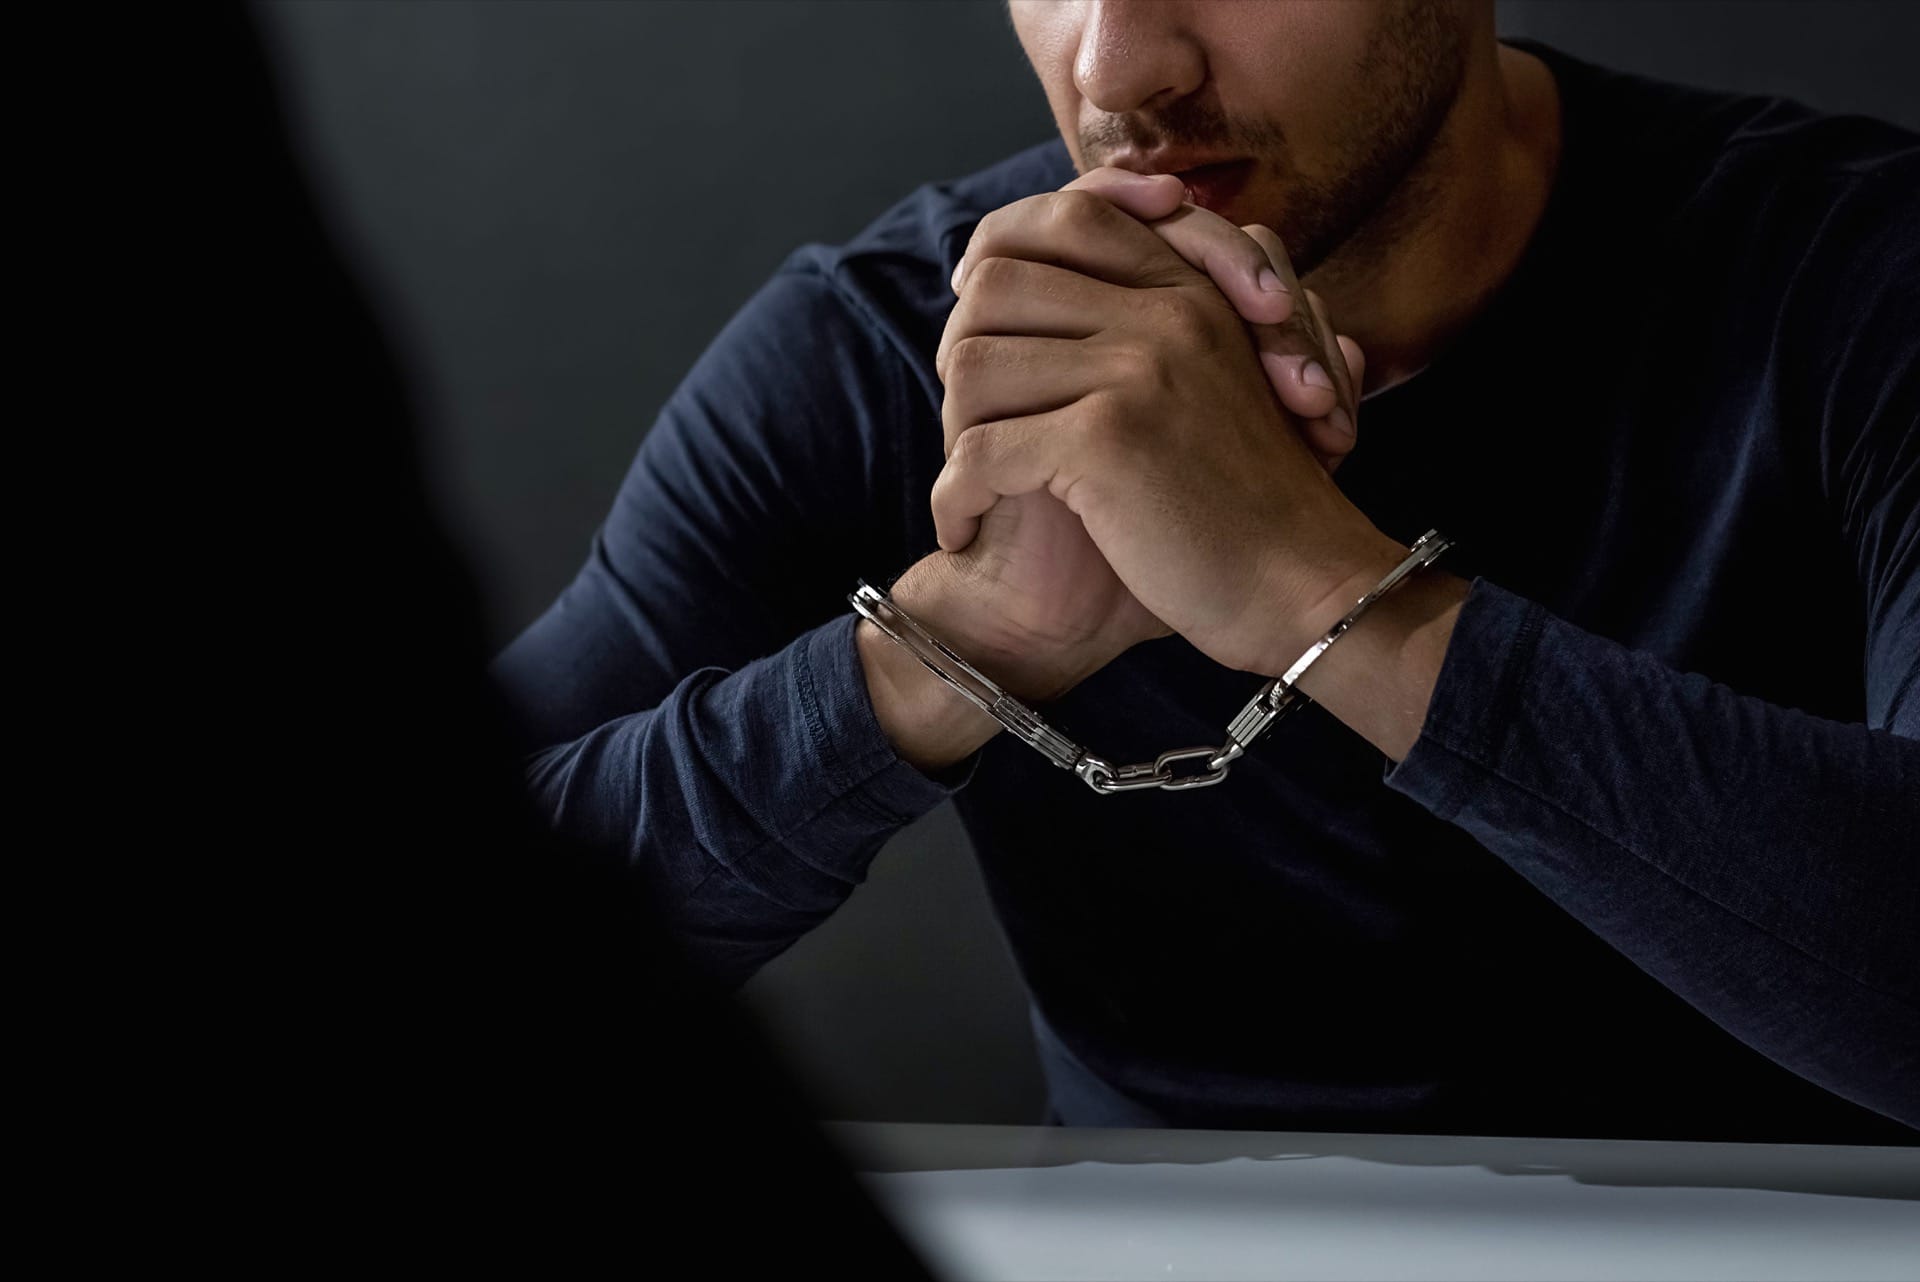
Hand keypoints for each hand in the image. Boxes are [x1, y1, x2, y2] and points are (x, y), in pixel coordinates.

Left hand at [932, 185, 1400, 676]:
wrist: (1308, 589)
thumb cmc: (1258, 506)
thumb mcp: (1228, 387)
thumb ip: (1167, 328)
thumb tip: (1079, 290)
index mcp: (1194, 291)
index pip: (1071, 216)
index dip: (1001, 254)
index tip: (976, 314)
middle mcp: (1168, 312)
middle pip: (998, 284)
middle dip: (960, 353)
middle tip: (966, 418)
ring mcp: (1139, 369)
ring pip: (973, 364)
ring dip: (953, 430)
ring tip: (968, 481)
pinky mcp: (1108, 437)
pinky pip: (981, 449)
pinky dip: (955, 496)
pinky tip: (963, 528)